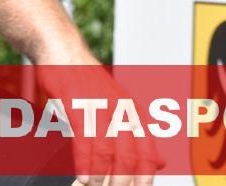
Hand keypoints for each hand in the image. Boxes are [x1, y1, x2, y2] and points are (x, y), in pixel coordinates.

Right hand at [35, 65, 163, 185]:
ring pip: (108, 151)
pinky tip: (83, 176)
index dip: (145, 178)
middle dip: (123, 182)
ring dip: (103, 177)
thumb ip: (139, 135)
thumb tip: (162, 162)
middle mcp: (121, 110)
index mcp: (134, 112)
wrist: (64, 52)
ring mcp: (100, 107)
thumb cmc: (88, 82)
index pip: (148, 153)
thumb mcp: (120, 105)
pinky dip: (84, 162)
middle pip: (130, 156)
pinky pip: (85, 140)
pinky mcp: (78, 105)